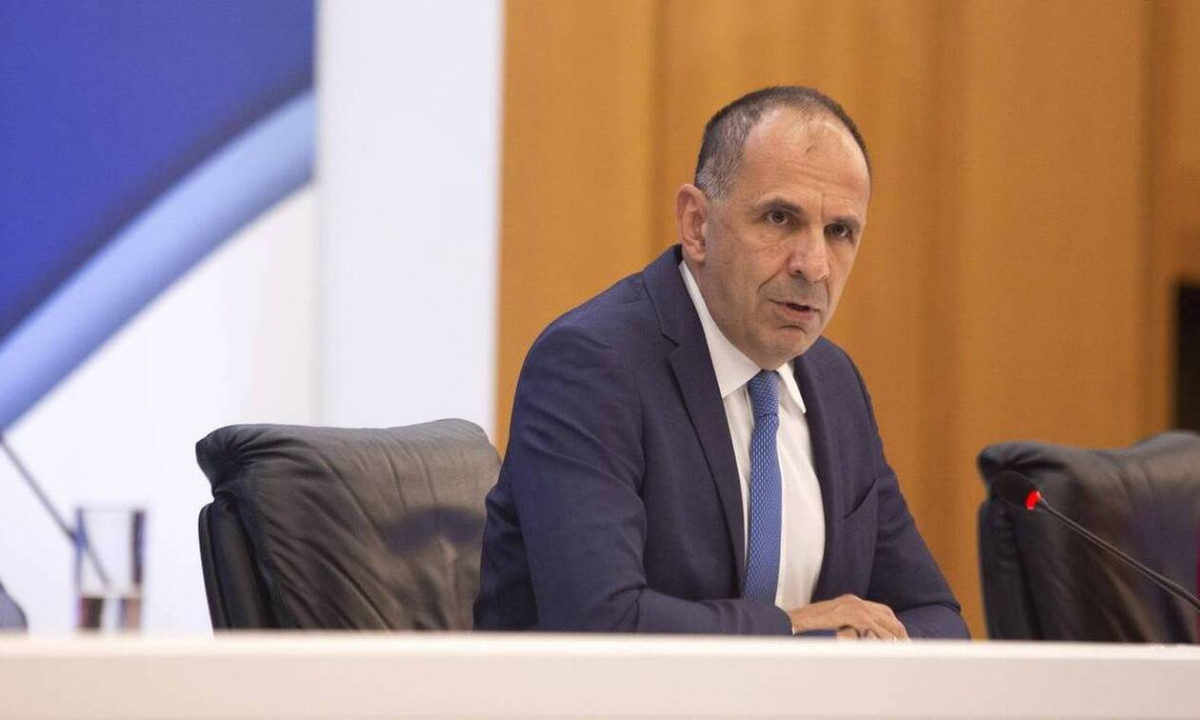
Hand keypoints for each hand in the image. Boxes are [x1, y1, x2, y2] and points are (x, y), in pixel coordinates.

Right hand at [787, 594, 908, 639]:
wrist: (790, 623)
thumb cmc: (807, 627)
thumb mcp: (830, 623)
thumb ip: (846, 626)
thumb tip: (859, 638)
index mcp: (851, 602)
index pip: (882, 611)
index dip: (893, 626)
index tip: (901, 640)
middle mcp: (855, 602)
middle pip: (888, 615)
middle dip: (899, 633)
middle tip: (908, 648)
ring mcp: (853, 608)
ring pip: (885, 622)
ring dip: (895, 638)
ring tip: (902, 652)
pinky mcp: (851, 616)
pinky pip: (874, 629)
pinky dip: (883, 639)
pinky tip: (888, 650)